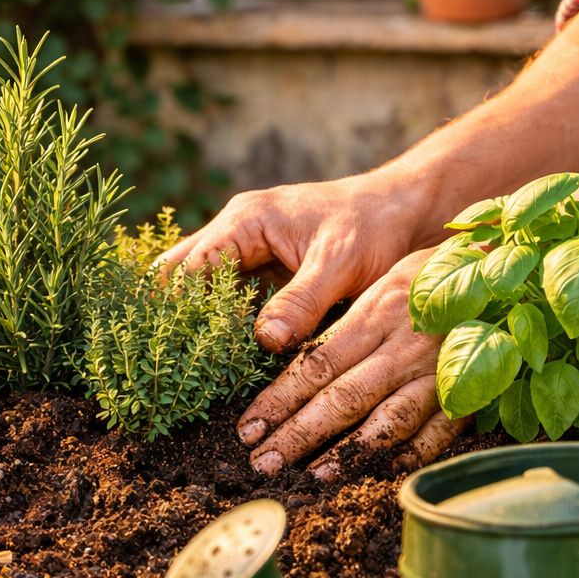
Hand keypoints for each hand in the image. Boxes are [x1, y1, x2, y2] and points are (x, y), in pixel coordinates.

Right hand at [157, 175, 422, 352]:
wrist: (407, 210)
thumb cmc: (376, 227)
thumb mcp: (340, 264)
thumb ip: (302, 301)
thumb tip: (264, 342)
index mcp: (246, 221)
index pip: (190, 269)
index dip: (179, 309)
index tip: (178, 351)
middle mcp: (236, 232)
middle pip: (181, 275)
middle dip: (175, 315)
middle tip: (171, 361)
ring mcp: (247, 251)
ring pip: (202, 288)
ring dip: (199, 322)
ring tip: (191, 367)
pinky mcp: (263, 270)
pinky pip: (230, 298)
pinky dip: (225, 324)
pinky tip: (225, 357)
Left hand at [236, 249, 467, 477]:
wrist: (510, 266)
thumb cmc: (433, 272)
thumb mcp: (382, 280)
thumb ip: (341, 321)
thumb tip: (282, 350)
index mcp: (376, 313)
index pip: (315, 365)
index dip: (278, 401)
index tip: (247, 429)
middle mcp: (405, 346)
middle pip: (343, 398)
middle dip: (298, 435)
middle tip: (262, 463)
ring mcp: (441, 371)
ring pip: (388, 420)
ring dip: (348, 452)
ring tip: (313, 476)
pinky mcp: (473, 389)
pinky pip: (440, 431)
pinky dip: (411, 454)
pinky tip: (381, 472)